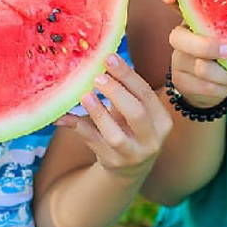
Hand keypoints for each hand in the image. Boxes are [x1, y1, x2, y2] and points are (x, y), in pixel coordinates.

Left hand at [56, 54, 172, 176]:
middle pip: (136, 113)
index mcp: (162, 121)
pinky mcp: (112, 162)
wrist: (130, 168)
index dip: (128, 75)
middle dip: (116, 92)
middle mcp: (151, 140)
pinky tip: (64, 116)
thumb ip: (125, 90)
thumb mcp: (136, 111)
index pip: (146, 94)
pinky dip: (78, 127)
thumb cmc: (132, 129)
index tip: (109, 58)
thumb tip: (103, 60)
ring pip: (115, 135)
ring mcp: (131, 155)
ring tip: (85, 95)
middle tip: (98, 76)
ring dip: (99, 113)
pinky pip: (93, 143)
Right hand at [161, 0, 226, 109]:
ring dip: (224, 74)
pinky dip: (222, 88)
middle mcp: (180, 37)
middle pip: (181, 39)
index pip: (178, 3)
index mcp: (194, 20)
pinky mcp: (179, 81)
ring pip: (200, 67)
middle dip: (207, 47)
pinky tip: (225, 85)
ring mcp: (177, 60)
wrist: (214, 87)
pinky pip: (204, 87)